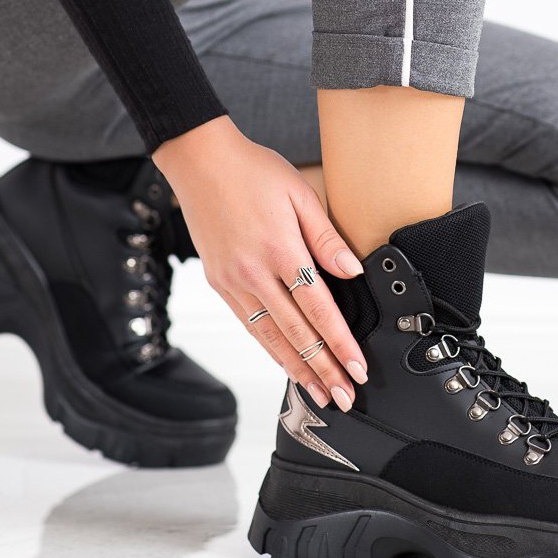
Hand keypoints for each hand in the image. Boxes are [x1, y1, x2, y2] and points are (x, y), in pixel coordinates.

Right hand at [153, 116, 367, 409]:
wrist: (200, 161)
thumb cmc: (252, 171)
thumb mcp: (300, 194)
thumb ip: (327, 238)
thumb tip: (353, 271)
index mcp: (279, 250)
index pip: (318, 309)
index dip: (340, 344)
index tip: (357, 368)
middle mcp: (253, 273)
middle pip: (296, 333)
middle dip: (323, 369)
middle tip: (345, 396)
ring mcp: (232, 281)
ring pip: (269, 337)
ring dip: (297, 368)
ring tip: (318, 392)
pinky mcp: (219, 283)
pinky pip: (249, 324)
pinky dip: (270, 348)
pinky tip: (285, 361)